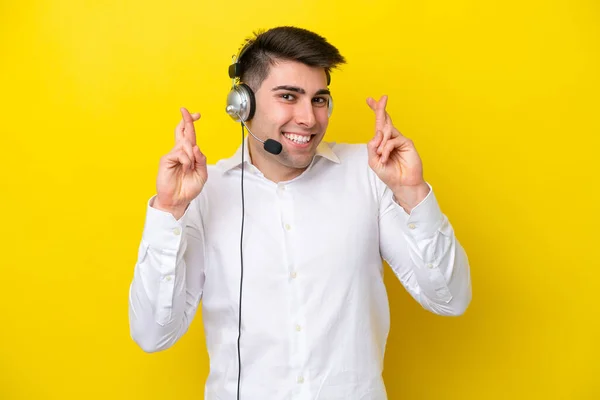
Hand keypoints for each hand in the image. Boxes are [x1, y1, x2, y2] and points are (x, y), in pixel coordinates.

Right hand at [154, 107, 206, 218]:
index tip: (196, 114)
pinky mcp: (166, 159)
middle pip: (183, 132)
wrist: (178, 200)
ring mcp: (173, 155)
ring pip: (186, 144)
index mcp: (189, 154)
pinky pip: (181, 154)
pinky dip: (187, 161)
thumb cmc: (188, 188)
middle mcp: (180, 152)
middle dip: (187, 120)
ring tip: (190, 168)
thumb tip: (196, 147)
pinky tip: (185, 168)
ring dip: (192, 155)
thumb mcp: (202, 174)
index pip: (189, 135)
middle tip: (186, 111)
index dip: (191, 123)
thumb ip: (201, 160)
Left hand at [366, 95, 428, 209]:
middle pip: (384, 120)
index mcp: (382, 142)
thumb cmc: (389, 174)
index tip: (370, 100)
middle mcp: (391, 138)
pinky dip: (386, 149)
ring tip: (381, 156)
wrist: (402, 184)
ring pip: (385, 131)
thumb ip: (372, 147)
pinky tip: (386, 157)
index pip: (378, 124)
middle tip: (381, 97)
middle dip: (380, 108)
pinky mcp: (407, 143)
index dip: (375, 111)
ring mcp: (399, 140)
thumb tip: (377, 133)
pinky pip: (392, 141)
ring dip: (380, 144)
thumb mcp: (374, 161)